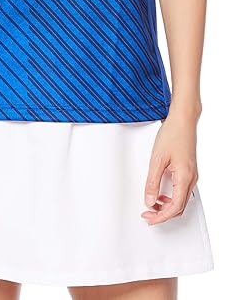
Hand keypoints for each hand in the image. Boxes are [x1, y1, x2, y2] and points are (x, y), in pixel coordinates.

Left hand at [141, 110, 198, 224]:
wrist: (183, 119)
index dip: (160, 216)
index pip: (174, 208)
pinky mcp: (189, 170)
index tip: (149, 218)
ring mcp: (191, 174)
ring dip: (167, 206)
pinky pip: (181, 190)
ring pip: (181, 199)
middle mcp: (191, 179)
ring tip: (151, 205)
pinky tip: (160, 193)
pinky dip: (171, 196)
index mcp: (184, 178)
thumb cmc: (173, 134)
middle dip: (163, 214)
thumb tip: (149, 200)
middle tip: (147, 215)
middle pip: (179, 207)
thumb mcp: (157, 159)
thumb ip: (152, 182)